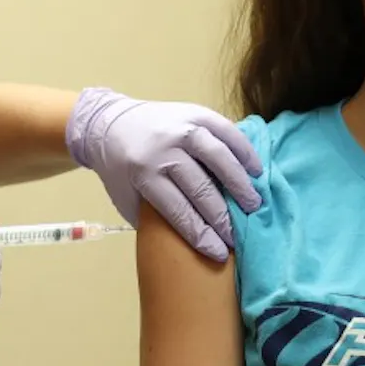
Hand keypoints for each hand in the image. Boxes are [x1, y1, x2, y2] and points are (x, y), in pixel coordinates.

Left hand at [66, 87, 262, 261]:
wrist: (109, 122)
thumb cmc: (120, 168)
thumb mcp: (126, 197)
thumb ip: (152, 217)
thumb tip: (188, 241)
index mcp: (143, 173)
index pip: (179, 211)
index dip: (201, 235)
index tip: (220, 253)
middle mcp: (164, 149)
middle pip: (201, 188)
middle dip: (223, 217)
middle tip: (239, 236)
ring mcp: (181, 128)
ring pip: (218, 158)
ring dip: (239, 183)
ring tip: (253, 204)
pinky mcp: (195, 112)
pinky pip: (226, 131)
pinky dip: (243, 150)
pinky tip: (255, 170)